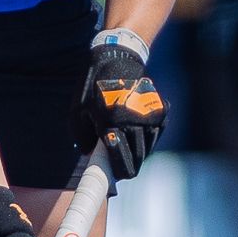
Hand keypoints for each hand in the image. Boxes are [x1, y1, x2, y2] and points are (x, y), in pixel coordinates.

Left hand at [75, 37, 167, 179]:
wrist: (117, 56)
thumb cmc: (92, 86)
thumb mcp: (77, 111)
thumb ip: (83, 139)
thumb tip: (92, 157)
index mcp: (113, 122)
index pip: (122, 162)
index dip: (118, 173)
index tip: (113, 179)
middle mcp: (135, 121)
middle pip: (137, 160)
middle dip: (126, 164)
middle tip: (116, 163)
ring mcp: (150, 115)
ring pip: (147, 149)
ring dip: (136, 152)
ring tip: (123, 144)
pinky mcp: (160, 110)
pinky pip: (156, 135)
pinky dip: (146, 139)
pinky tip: (134, 131)